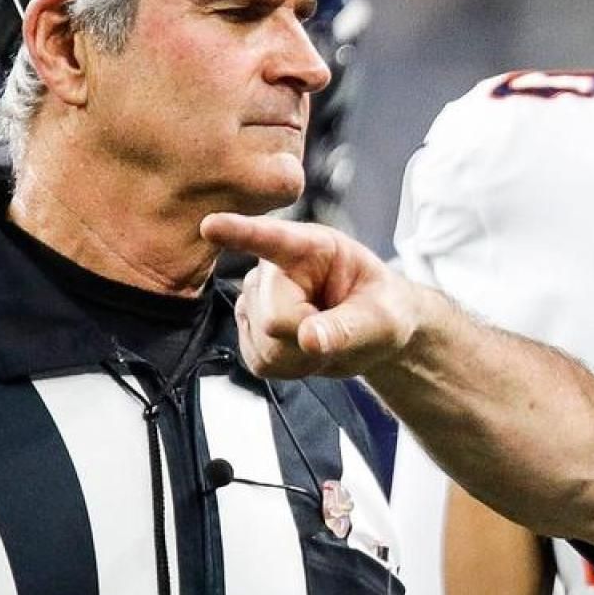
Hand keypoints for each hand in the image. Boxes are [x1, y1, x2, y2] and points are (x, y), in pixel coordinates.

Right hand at [201, 214, 421, 378]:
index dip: (239, 233)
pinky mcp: (249, 328)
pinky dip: (289, 368)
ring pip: (263, 344)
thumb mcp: (380, 318)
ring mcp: (256, 298)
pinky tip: (305, 351)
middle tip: (335, 330)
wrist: (372, 332)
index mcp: (310, 247)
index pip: (271, 238)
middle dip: (307, 338)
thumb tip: (309, 338)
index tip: (211, 226)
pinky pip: (260, 362)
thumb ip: (347, 328)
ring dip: (300, 356)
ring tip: (323, 337)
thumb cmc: (381, 310)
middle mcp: (273, 268)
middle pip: (272, 318)